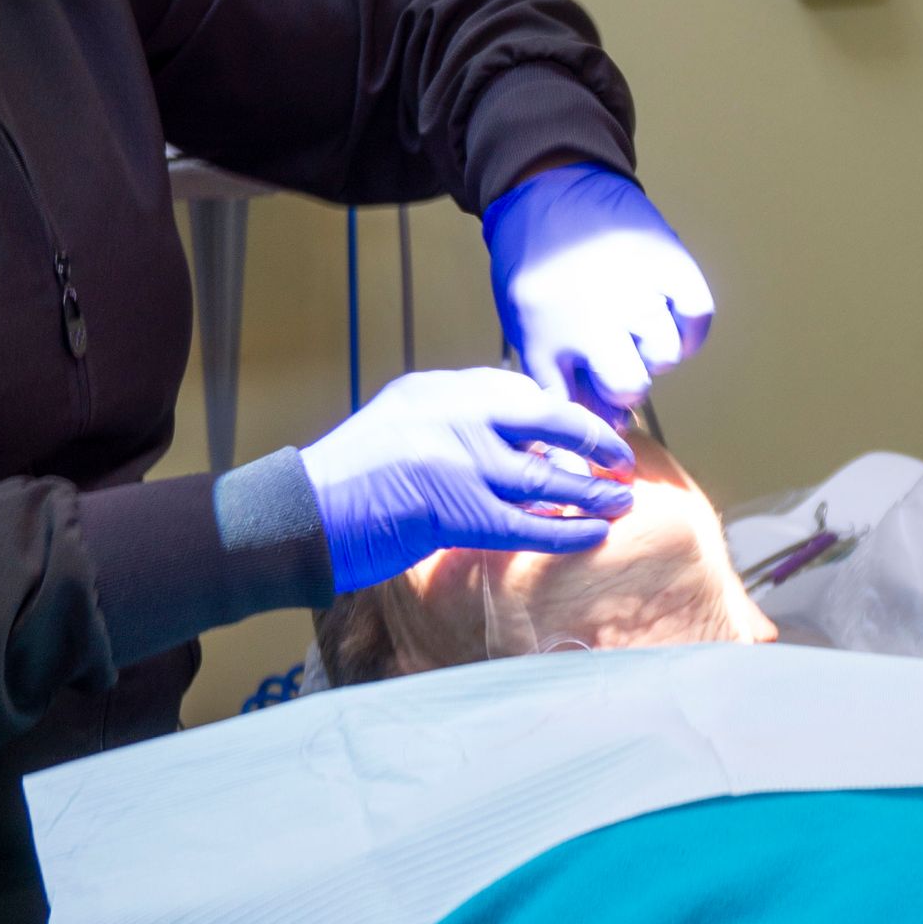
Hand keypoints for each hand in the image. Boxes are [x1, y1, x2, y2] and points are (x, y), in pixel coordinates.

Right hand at [301, 369, 635, 596]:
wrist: (300, 515)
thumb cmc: (347, 480)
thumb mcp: (398, 422)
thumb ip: (450, 421)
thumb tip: (512, 439)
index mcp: (438, 390)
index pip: (516, 392)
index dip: (559, 413)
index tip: (586, 430)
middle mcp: (453, 415)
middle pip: (545, 420)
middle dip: (592, 438)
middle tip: (621, 456)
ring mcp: (458, 462)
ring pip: (545, 475)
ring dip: (591, 489)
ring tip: (622, 498)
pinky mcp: (457, 512)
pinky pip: (528, 523)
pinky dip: (568, 529)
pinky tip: (593, 533)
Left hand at [483, 163, 714, 414]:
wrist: (549, 186)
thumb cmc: (534, 262)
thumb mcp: (525, 321)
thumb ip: (556, 372)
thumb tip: (605, 422)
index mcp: (545, 335)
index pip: (575, 407)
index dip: (590, 420)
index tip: (597, 415)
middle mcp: (592, 317)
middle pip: (629, 388)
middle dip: (625, 389)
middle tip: (619, 367)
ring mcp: (633, 288)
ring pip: (664, 357)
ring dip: (654, 354)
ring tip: (640, 333)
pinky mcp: (667, 261)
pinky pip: (696, 316)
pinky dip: (688, 329)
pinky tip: (669, 321)